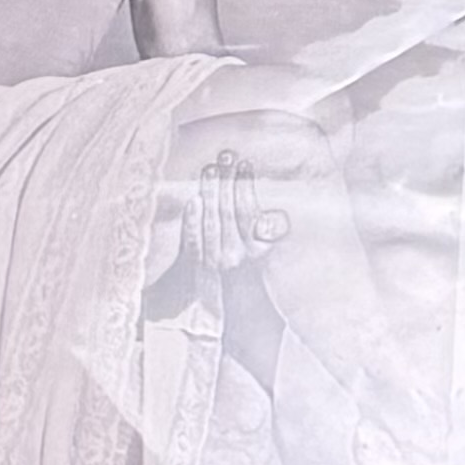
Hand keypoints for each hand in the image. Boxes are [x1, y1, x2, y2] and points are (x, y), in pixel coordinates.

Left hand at [188, 146, 289, 275]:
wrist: (233, 309)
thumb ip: (272, 232)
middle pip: (228, 212)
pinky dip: (191, 219)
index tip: (245, 164)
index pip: (248, 212)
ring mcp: (213, 261)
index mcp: (256, 250)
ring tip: (211, 168)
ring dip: (210, 192)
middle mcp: (235, 255)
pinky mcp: (193, 265)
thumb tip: (262, 222)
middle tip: (226, 155)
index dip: (245, 187)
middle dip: (227, 181)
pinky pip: (192, 240)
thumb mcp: (268, 253)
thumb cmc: (254, 273)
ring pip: (211, 220)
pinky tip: (193, 199)